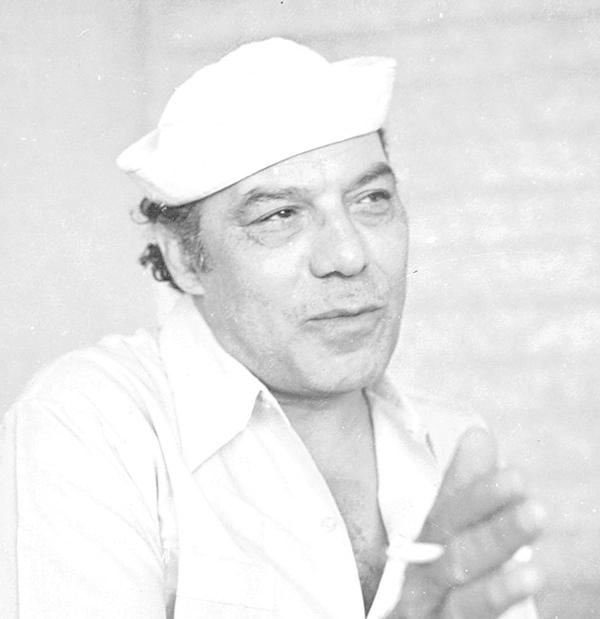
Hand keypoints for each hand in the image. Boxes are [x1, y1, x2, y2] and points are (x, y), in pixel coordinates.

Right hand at [392, 428, 545, 617]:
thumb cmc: (433, 576)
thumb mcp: (447, 531)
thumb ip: (466, 488)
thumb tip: (479, 435)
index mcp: (426, 543)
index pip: (448, 514)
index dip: (480, 498)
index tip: (517, 478)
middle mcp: (422, 579)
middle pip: (455, 557)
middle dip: (494, 535)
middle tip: (536, 511)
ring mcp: (428, 616)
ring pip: (462, 605)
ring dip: (497, 589)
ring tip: (535, 572)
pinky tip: (521, 613)